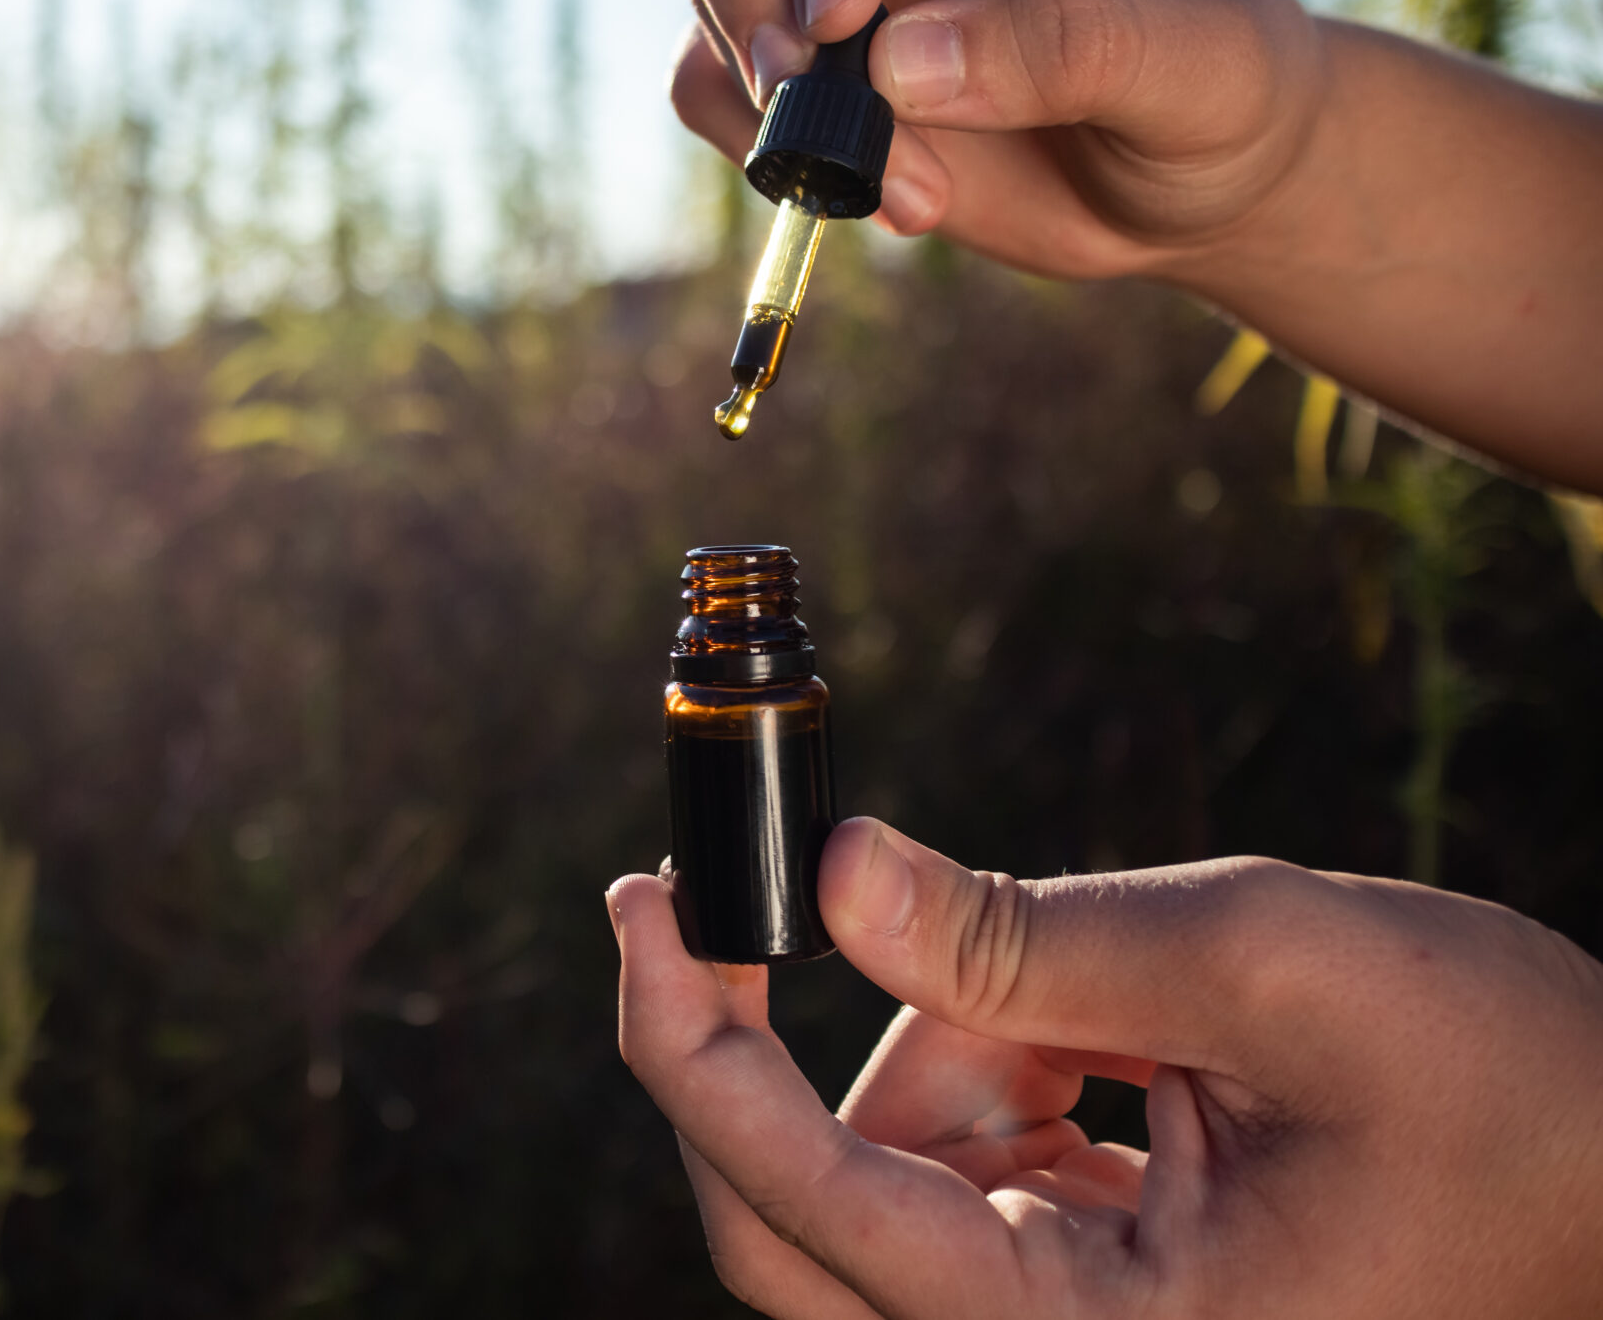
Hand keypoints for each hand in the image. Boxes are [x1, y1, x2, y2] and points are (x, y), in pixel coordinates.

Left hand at [608, 818, 1602, 1317]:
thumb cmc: (1511, 1088)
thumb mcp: (1267, 970)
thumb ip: (1026, 938)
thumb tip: (834, 875)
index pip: (809, 1207)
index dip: (691, 1051)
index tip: (642, 908)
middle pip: (799, 1226)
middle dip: (757, 1053)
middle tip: (709, 895)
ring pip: (892, 1173)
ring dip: (947, 1049)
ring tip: (1111, 997)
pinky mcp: (1095, 1281)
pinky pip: (974, 1168)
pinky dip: (1003, 1069)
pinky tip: (1114, 1037)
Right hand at [672, 0, 1324, 283]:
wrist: (1186, 188)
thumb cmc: (1222, 93)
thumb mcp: (1202, 66)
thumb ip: (1071, 44)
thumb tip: (899, 63)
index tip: (842, 10)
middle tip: (797, 81)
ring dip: (769, 84)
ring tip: (903, 179)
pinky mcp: (790, 41)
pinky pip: (704, 73)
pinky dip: (762, 146)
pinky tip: (878, 192)